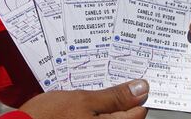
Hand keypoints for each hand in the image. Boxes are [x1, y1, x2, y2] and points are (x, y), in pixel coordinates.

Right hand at [19, 79, 148, 118]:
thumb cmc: (49, 118)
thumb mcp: (84, 100)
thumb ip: (115, 97)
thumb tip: (141, 89)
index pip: (139, 111)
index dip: (138, 92)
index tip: (135, 77)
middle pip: (126, 114)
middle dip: (122, 95)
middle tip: (112, 77)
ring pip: (111, 115)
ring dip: (108, 99)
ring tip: (96, 85)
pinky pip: (98, 118)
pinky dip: (97, 107)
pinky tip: (87, 97)